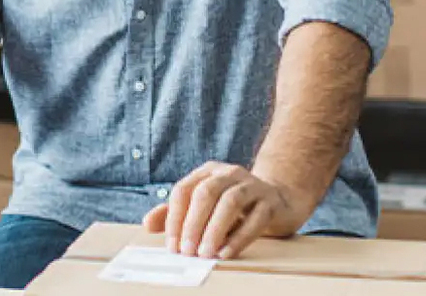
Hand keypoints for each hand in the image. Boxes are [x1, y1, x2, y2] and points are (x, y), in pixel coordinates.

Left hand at [142, 162, 299, 259]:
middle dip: (193, 223)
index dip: (175, 217)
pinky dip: (239, 237)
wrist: (278, 200)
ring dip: (215, 229)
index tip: (172, 245)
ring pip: (231, 202)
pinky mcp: (270, 201)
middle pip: (206, 193)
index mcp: (207, 172)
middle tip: (186, 251)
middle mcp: (229, 173)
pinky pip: (255, 218)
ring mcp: (252, 185)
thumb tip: (147, 224)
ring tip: (205, 253)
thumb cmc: (233, 206)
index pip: (184, 190)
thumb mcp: (202, 206)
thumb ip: (175, 213)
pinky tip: (226, 252)